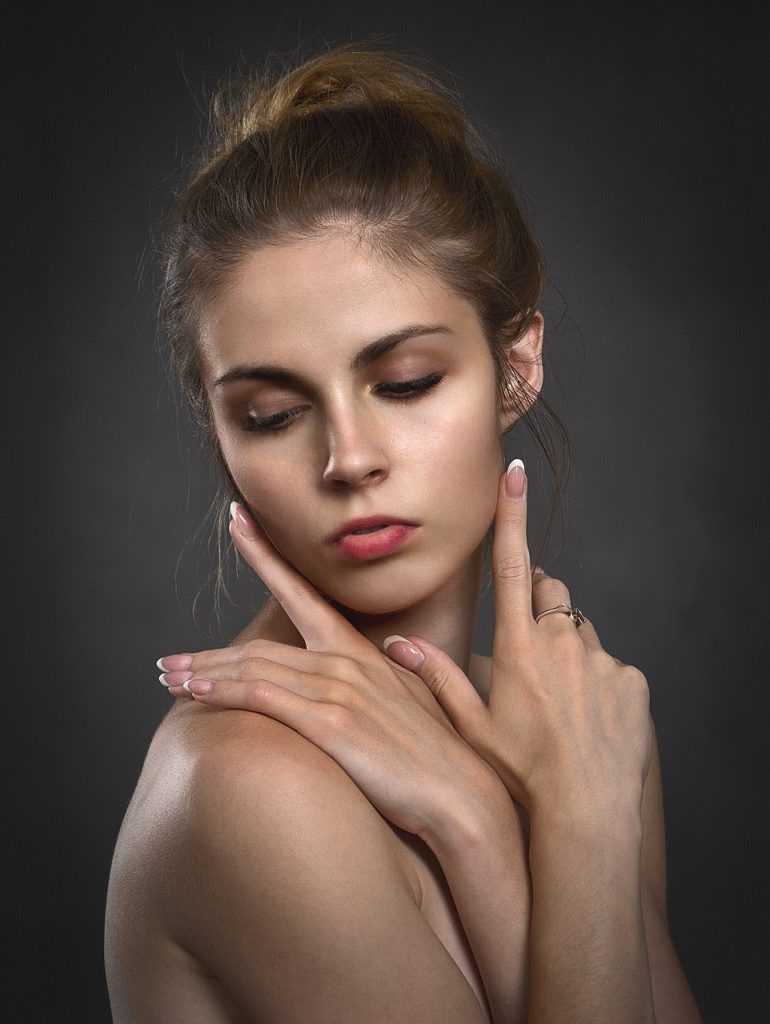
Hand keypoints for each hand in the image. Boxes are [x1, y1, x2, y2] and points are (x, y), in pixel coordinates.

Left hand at [157, 504, 506, 840]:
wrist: (463, 794)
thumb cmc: (441, 753)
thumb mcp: (422, 695)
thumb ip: (409, 663)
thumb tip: (398, 644)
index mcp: (362, 651)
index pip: (303, 593)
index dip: (265, 555)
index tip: (236, 521)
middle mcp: (346, 661)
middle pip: (258, 648)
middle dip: (208, 655)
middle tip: (168, 662)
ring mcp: (339, 690)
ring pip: (253, 669)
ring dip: (203, 674)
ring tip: (168, 681)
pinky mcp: (332, 724)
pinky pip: (263, 697)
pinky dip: (222, 691)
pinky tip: (193, 694)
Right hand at [384, 460, 653, 817]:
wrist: (585, 808)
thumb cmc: (521, 770)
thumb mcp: (472, 725)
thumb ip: (438, 676)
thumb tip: (397, 645)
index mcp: (519, 645)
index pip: (512, 564)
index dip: (512, 516)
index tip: (515, 474)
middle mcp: (561, 640)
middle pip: (552, 591)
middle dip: (541, 601)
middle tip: (530, 650)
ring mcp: (601, 658)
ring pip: (581, 631)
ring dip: (568, 649)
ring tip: (560, 700)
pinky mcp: (631, 679)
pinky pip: (612, 666)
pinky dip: (599, 681)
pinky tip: (588, 719)